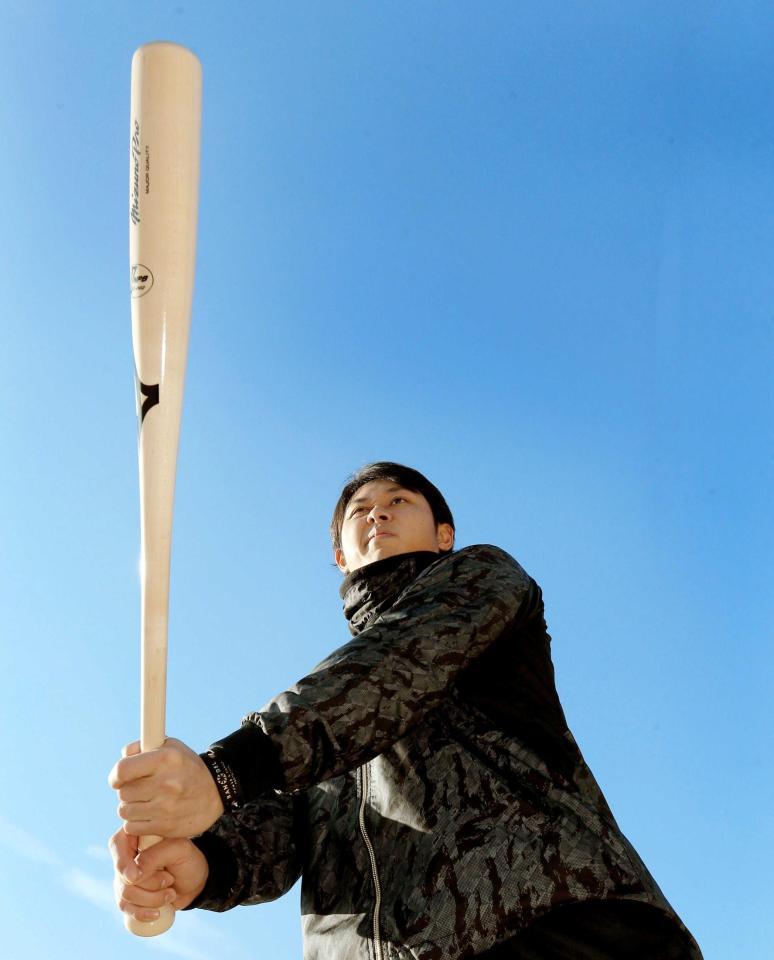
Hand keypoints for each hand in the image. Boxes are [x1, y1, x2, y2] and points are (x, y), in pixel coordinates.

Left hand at [108, 738, 223, 837]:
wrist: (216, 792)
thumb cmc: (187, 767)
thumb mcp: (172, 747)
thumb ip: (144, 746)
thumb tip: (123, 756)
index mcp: (165, 759)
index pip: (122, 769)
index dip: (115, 776)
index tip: (118, 779)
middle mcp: (166, 783)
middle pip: (122, 792)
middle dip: (127, 791)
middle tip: (140, 789)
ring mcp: (166, 807)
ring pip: (125, 811)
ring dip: (131, 808)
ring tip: (145, 802)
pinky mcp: (166, 826)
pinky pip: (132, 827)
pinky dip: (136, 823)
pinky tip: (149, 815)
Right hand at [109, 826, 208, 920]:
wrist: (194, 882)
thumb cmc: (187, 859)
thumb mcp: (178, 850)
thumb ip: (154, 856)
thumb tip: (132, 875)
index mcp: (136, 835)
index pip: (116, 844)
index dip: (122, 863)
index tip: (136, 877)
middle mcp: (126, 855)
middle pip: (122, 875)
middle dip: (149, 884)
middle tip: (169, 879)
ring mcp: (124, 876)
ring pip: (124, 895)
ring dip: (150, 899)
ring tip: (170, 893)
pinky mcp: (128, 895)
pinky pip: (125, 908)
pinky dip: (142, 913)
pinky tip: (156, 913)